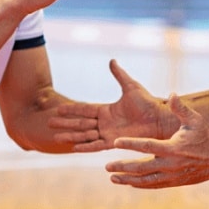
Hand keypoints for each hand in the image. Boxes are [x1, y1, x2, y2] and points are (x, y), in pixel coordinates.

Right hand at [50, 59, 169, 151]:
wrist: (159, 118)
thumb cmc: (148, 103)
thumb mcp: (130, 86)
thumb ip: (119, 75)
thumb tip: (112, 60)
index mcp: (107, 110)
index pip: (84, 109)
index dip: (71, 109)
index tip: (58, 108)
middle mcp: (105, 123)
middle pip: (80, 122)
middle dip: (65, 122)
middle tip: (49, 122)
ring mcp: (108, 133)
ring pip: (85, 135)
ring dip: (70, 135)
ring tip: (56, 136)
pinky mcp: (114, 142)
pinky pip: (97, 145)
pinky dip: (86, 146)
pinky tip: (73, 147)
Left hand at [104, 94, 208, 188]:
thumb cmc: (207, 136)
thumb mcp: (196, 120)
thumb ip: (181, 108)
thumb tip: (172, 94)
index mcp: (173, 148)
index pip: (146, 145)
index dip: (130, 144)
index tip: (115, 143)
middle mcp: (170, 164)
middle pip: (141, 167)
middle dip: (123, 167)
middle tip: (107, 166)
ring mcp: (172, 176)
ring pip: (145, 180)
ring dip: (128, 180)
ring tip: (113, 178)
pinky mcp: (175, 182)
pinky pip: (154, 185)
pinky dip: (140, 184)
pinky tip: (129, 183)